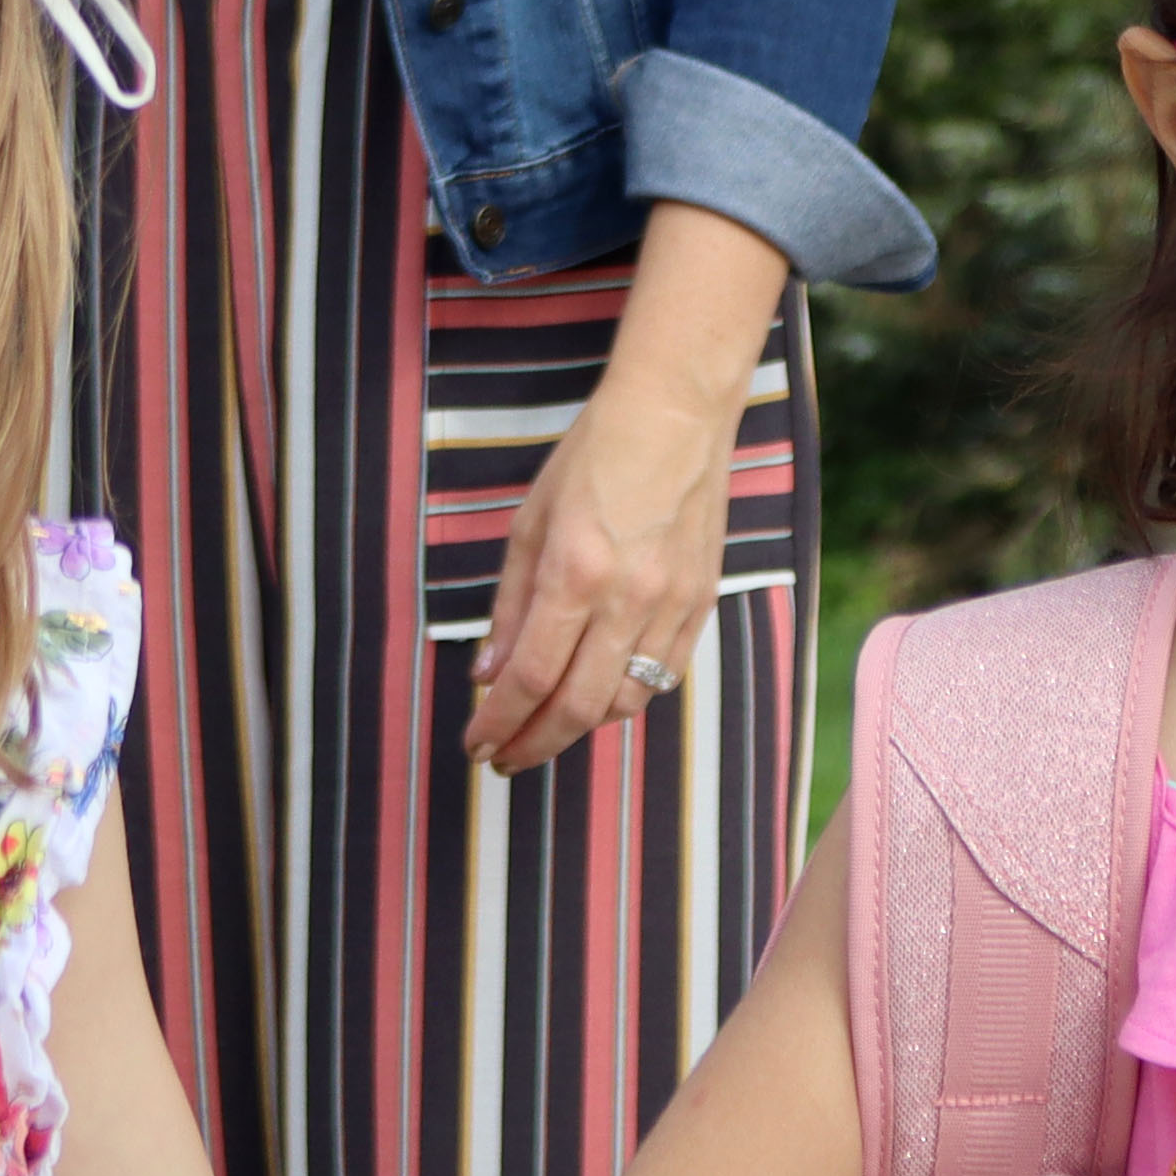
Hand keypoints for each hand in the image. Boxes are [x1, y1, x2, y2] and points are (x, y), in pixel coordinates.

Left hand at [462, 208, 781, 775]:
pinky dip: (624, 699)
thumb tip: (488, 674)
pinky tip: (594, 697)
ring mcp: (671, 605)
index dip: (497, 723)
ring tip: (543, 727)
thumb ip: (509, 605)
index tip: (476, 744)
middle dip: (532, 744)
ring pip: (624, 702)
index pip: (529, 678)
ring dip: (577, 728)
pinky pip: (663, 677)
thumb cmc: (594, 456)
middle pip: (576, 707)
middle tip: (502, 759)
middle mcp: (628, 598)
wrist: (677, 415)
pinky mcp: (700, 604)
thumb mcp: (530, 522)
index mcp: (575, 573)